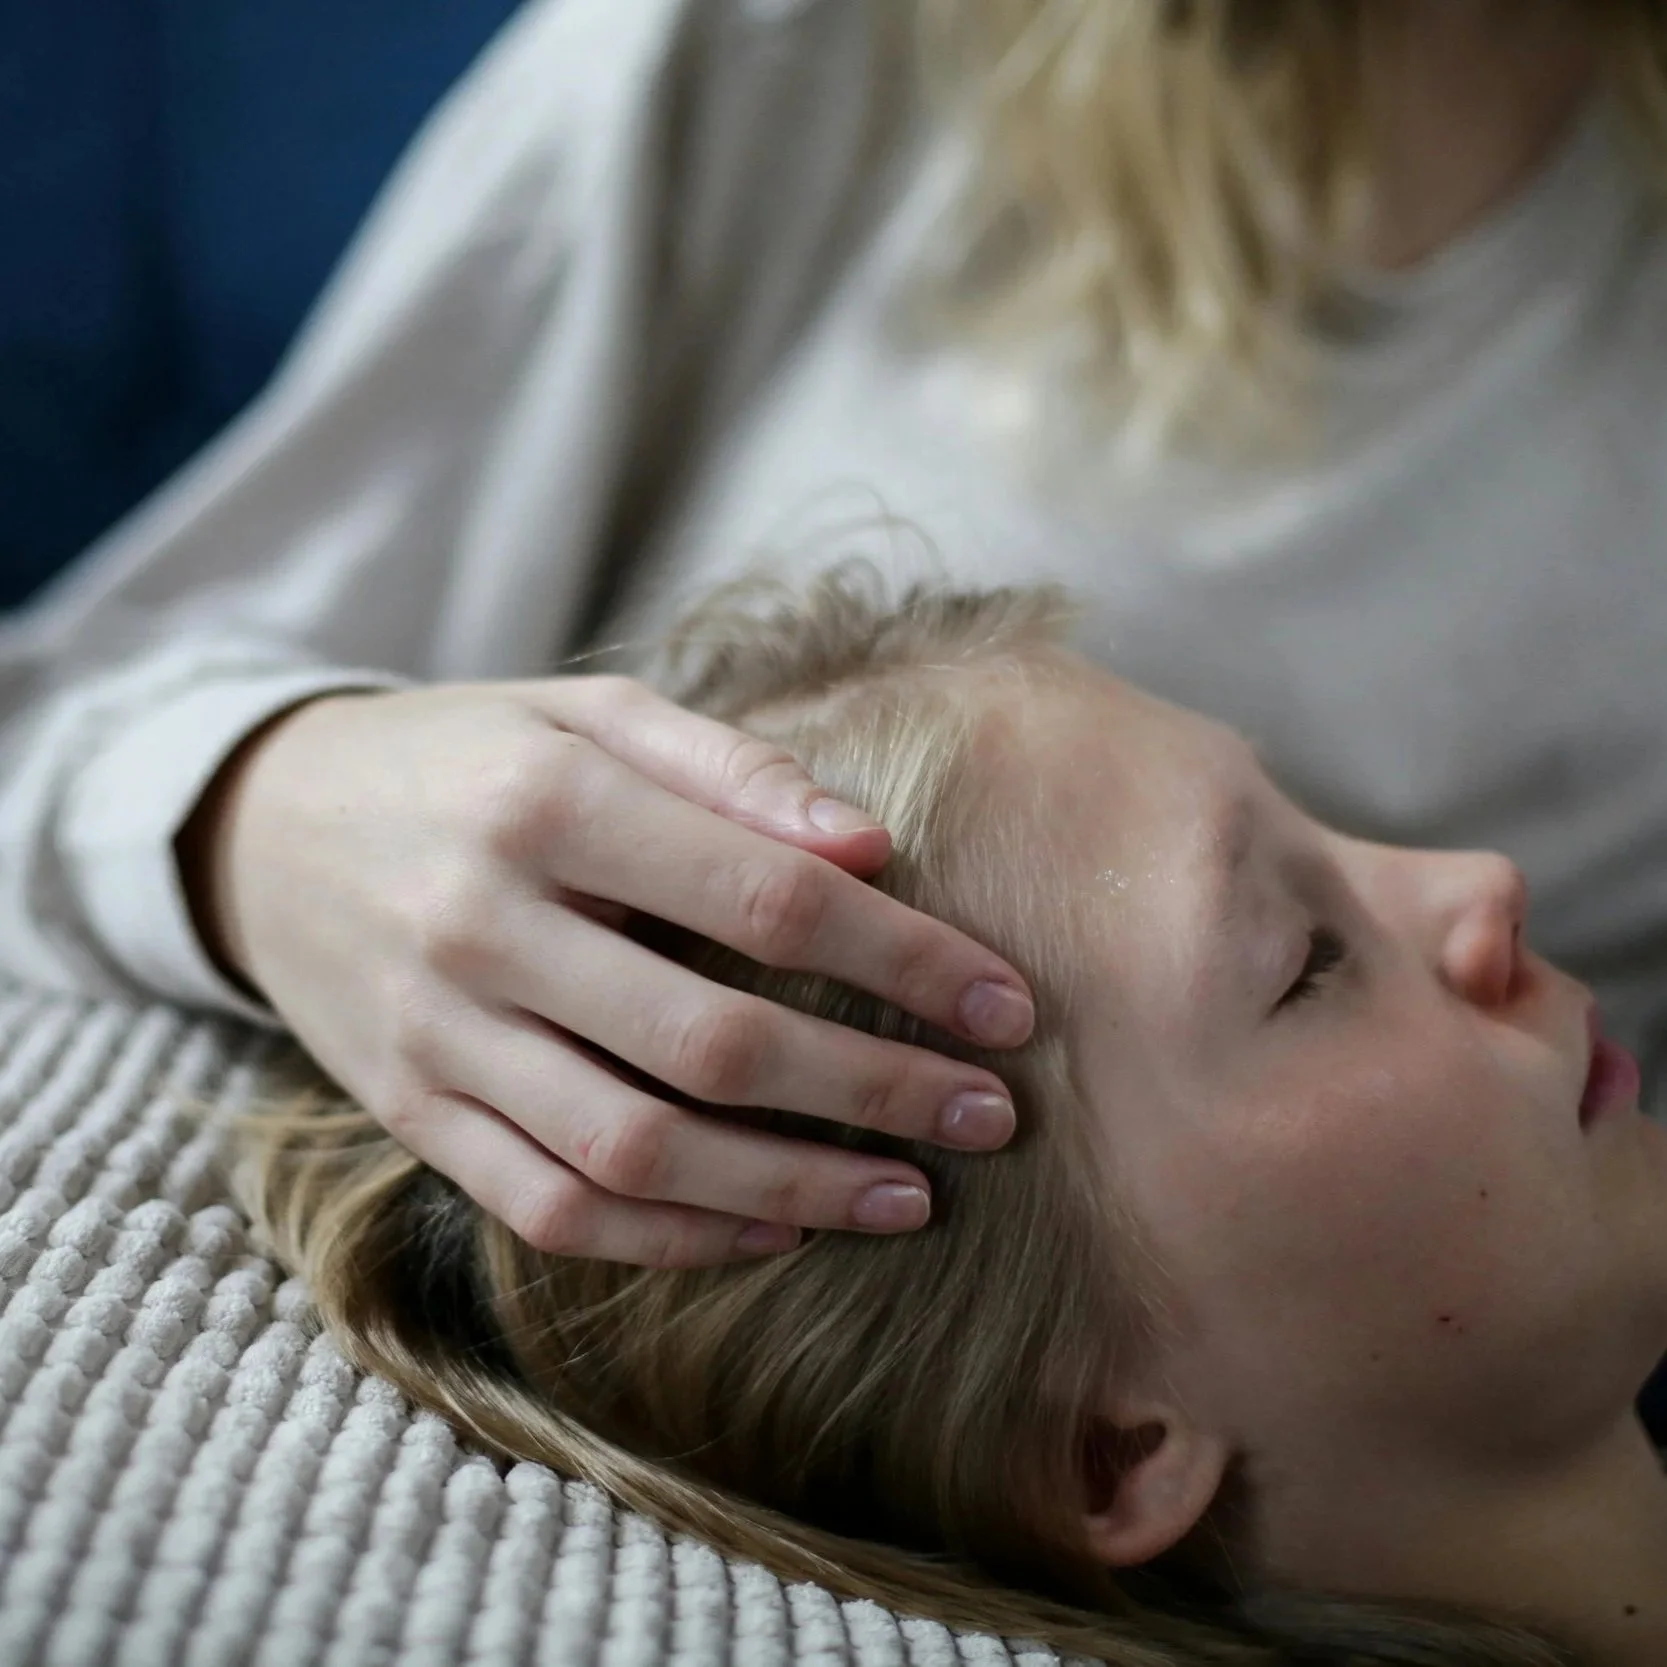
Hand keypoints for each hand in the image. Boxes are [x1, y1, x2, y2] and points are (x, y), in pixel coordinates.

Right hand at [177, 677, 1033, 1266]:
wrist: (271, 828)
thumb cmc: (468, 758)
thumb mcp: (586, 715)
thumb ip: (729, 769)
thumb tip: (873, 846)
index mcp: (545, 806)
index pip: (764, 898)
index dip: (904, 960)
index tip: (1006, 1003)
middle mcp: (484, 929)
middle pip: (714, 1041)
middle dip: (875, 1089)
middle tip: (989, 1114)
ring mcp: (440, 1038)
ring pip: (636, 1151)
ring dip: (792, 1187)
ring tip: (911, 1197)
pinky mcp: (412, 1116)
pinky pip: (552, 1209)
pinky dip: (675, 1235)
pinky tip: (774, 1227)